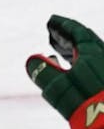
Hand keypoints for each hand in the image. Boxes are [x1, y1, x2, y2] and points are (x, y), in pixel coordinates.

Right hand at [26, 14, 103, 128]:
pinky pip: (96, 70)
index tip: (51, 21)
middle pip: (87, 45)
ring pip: (92, 59)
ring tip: (60, 54)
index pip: (79, 33)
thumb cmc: (88, 107)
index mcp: (95, 55)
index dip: (63, 25)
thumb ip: (42, 72)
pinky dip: (82, 67)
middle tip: (52, 36)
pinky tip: (73, 76)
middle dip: (68, 40)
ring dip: (75, 54)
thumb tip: (32, 60)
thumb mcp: (58, 88)